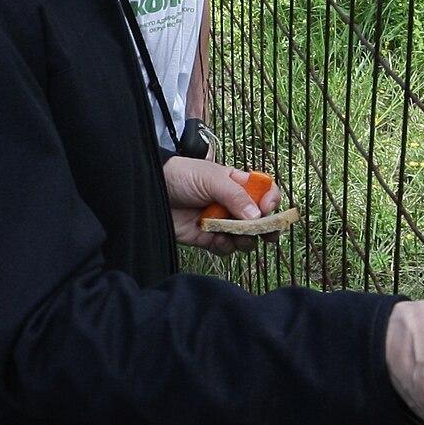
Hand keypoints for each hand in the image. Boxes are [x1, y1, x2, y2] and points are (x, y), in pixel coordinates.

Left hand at [164, 157, 282, 255]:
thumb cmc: (182, 175)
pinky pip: (225, 248)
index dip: (271, 202)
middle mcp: (233, 205)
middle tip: (266, 235)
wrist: (152, 189)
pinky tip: (217, 239)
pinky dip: (225, 247)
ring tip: (238, 237)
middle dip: (265, 229)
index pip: (265, 194)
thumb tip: (258, 216)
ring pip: (246, 238)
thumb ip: (235, 196)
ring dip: (245, 240)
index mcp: (238, 185)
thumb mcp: (212, 178)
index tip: (267, 209)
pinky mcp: (207, 238)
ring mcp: (222, 222)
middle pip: (260, 221)